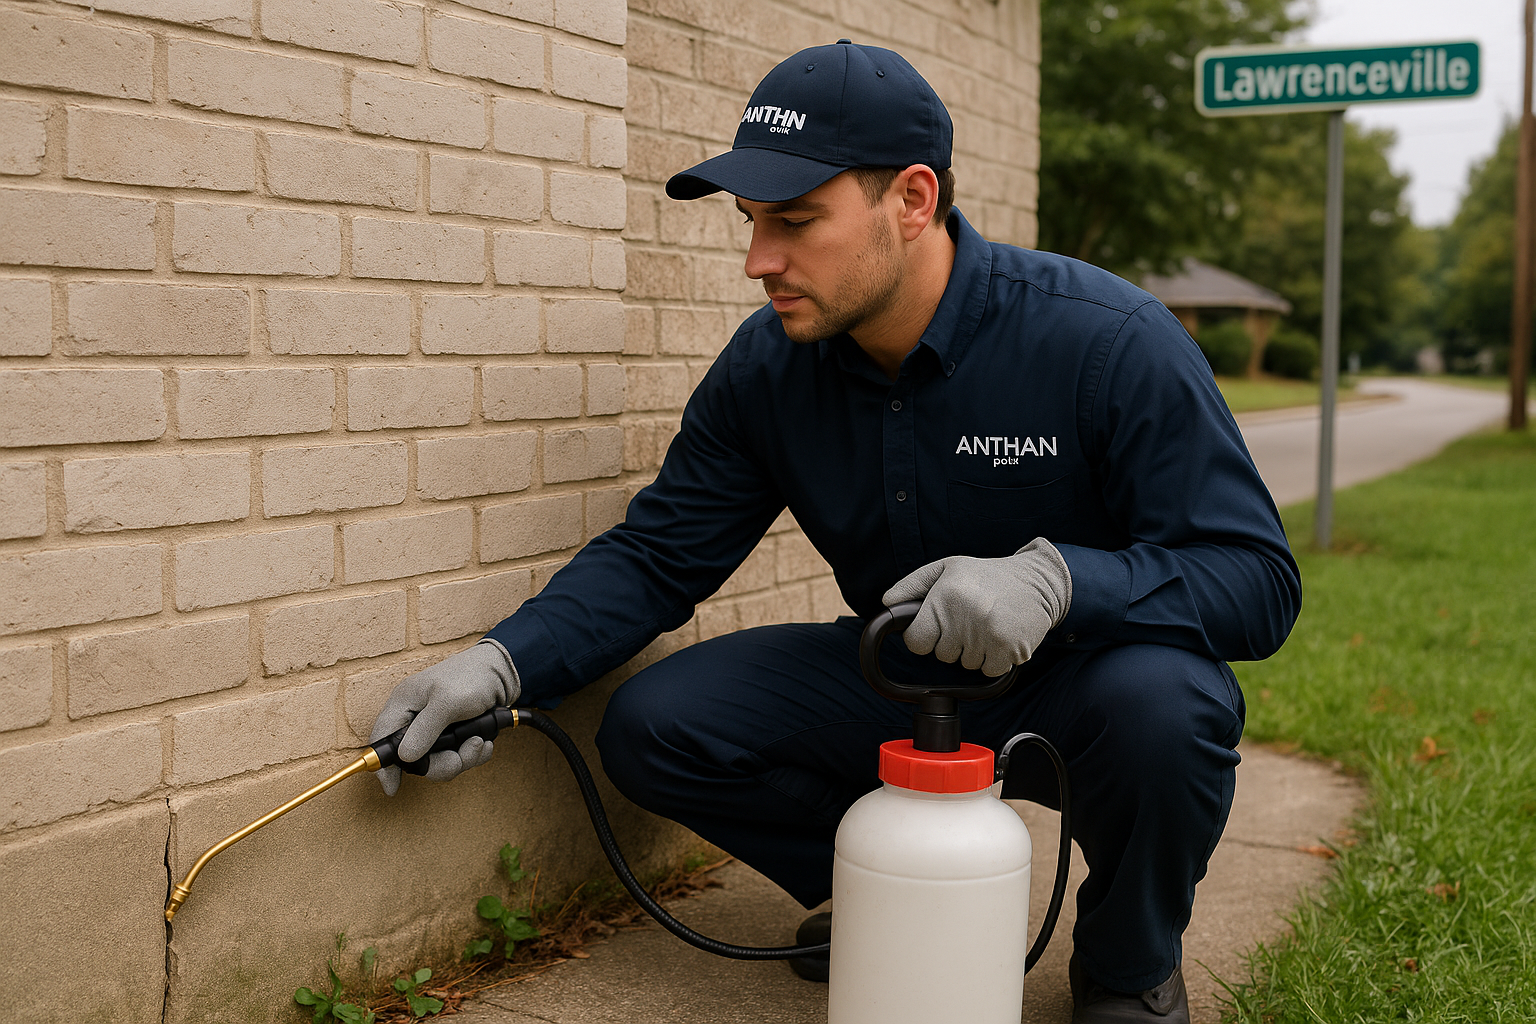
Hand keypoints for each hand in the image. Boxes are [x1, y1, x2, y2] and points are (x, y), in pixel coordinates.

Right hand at [370, 640, 520, 795]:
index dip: (383, 766)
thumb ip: (425, 729)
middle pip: (414, 759)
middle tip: (459, 757)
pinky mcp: (453, 734)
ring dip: (462, 759)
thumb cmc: (472, 677)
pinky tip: (484, 742)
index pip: (381, 739)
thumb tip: (405, 757)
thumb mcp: (447, 701)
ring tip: (479, 742)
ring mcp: (434, 728)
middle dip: (441, 764)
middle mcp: (415, 718)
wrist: (503, 672)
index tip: (392, 788)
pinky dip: (472, 754)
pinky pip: (457, 756)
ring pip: (439, 761)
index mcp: (404, 704)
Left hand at [881, 538, 1072, 676]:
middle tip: (970, 619)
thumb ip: (913, 586)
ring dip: (975, 651)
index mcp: (946, 595)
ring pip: (965, 665)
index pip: (916, 641)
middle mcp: (965, 615)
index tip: (938, 627)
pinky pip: (988, 671)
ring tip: (988, 624)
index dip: (924, 637)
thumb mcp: (948, 569)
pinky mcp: (1009, 648)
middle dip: (952, 642)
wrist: (1039, 581)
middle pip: (941, 655)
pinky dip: (994, 660)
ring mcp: (988, 634)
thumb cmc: (988, 576)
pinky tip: (1001, 636)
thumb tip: (888, 604)